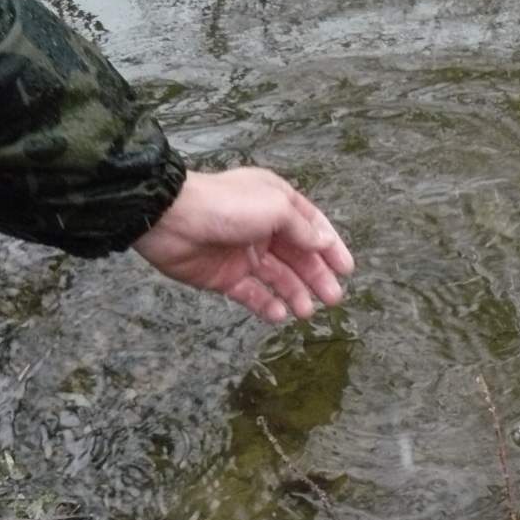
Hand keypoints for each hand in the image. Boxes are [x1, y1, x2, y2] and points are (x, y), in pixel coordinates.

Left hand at [133, 168, 354, 322]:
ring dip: (294, 294)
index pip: (312, 227)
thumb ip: (302, 228)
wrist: (172, 220)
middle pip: (298, 256)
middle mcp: (262, 228)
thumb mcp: (275, 208)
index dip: (331, 247)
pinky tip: (279, 315)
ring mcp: (243, 253)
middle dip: (316, 277)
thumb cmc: (228, 207)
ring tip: (306, 312)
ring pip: (277, 278)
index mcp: (276, 204)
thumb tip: (324, 242)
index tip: (347, 270)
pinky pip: (251, 293)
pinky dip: (266, 305)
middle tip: (333, 299)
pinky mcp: (224, 276)